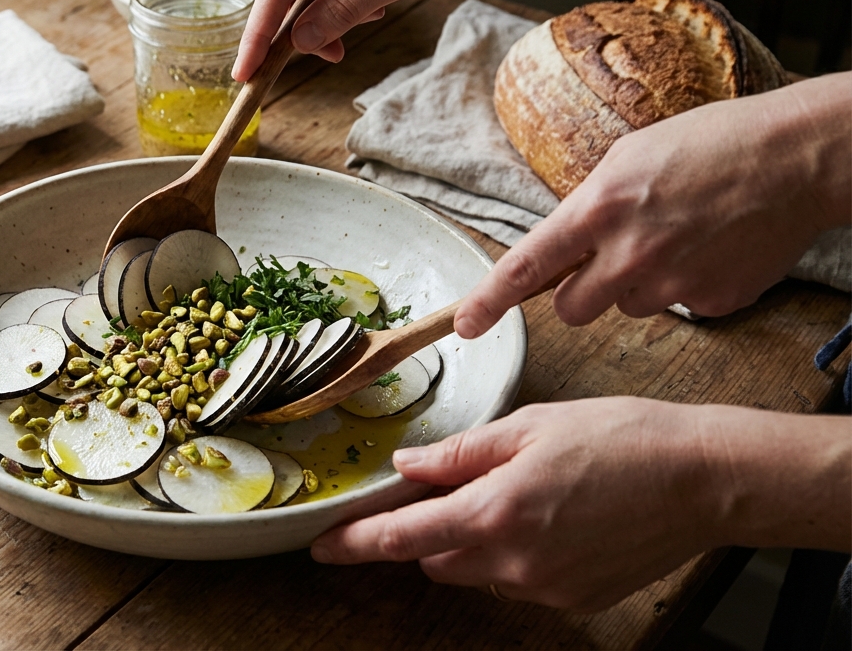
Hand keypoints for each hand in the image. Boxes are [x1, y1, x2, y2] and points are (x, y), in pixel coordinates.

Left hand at [310, 398, 850, 610]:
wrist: (704, 479)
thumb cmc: (622, 438)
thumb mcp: (529, 426)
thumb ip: (459, 453)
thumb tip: (408, 466)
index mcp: (495, 511)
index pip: (400, 537)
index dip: (354, 542)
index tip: (322, 546)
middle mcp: (514, 561)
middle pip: (434, 557)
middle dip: (427, 528)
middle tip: (450, 486)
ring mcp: (545, 587)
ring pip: (475, 571)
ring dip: (471, 540)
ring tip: (517, 493)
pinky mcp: (574, 600)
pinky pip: (518, 581)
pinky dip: (514, 554)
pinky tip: (549, 516)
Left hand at [455, 73, 851, 336]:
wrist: (797, 157)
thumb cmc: (711, 143)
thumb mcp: (629, 157)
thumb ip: (589, 206)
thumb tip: (564, 244)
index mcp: (598, 209)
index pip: (525, 267)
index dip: (488, 301)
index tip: (464, 325)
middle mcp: (628, 254)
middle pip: (572, 309)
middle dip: (582, 290)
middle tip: (615, 255)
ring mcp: (672, 285)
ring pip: (626, 308)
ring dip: (638, 284)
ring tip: (678, 237)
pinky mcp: (711, 304)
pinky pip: (678, 310)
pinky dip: (686, 287)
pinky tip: (711, 249)